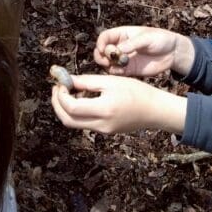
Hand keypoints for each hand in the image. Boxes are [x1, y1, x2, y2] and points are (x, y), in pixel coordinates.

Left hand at [51, 73, 186, 134]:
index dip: (61, 95)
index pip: (71, 107)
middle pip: (68, 120)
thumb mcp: (111, 81)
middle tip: (57, 88)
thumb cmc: (136, 91)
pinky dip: (77, 112)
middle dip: (57, 104)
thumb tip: (67, 80)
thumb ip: (87, 81)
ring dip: (65, 109)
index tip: (60, 83)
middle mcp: (101, 125)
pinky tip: (81, 98)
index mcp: (103, 110)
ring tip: (67, 92)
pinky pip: (85, 123)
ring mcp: (103, 131)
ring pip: (74, 124)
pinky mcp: (105, 131)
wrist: (154, 110)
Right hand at [94, 26, 195, 77]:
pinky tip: (121, 71)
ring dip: (107, 65)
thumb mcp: (147, 38)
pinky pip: (116, 73)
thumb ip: (132, 44)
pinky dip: (115, 73)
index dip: (101, 43)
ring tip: (116, 65)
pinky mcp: (129, 70)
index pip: (105, 37)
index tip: (103, 49)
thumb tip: (118, 50)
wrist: (173, 53)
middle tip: (109, 59)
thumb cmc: (160, 39)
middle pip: (101, 51)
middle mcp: (120, 46)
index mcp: (122, 34)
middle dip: (102, 56)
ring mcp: (123, 59)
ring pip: (107, 63)